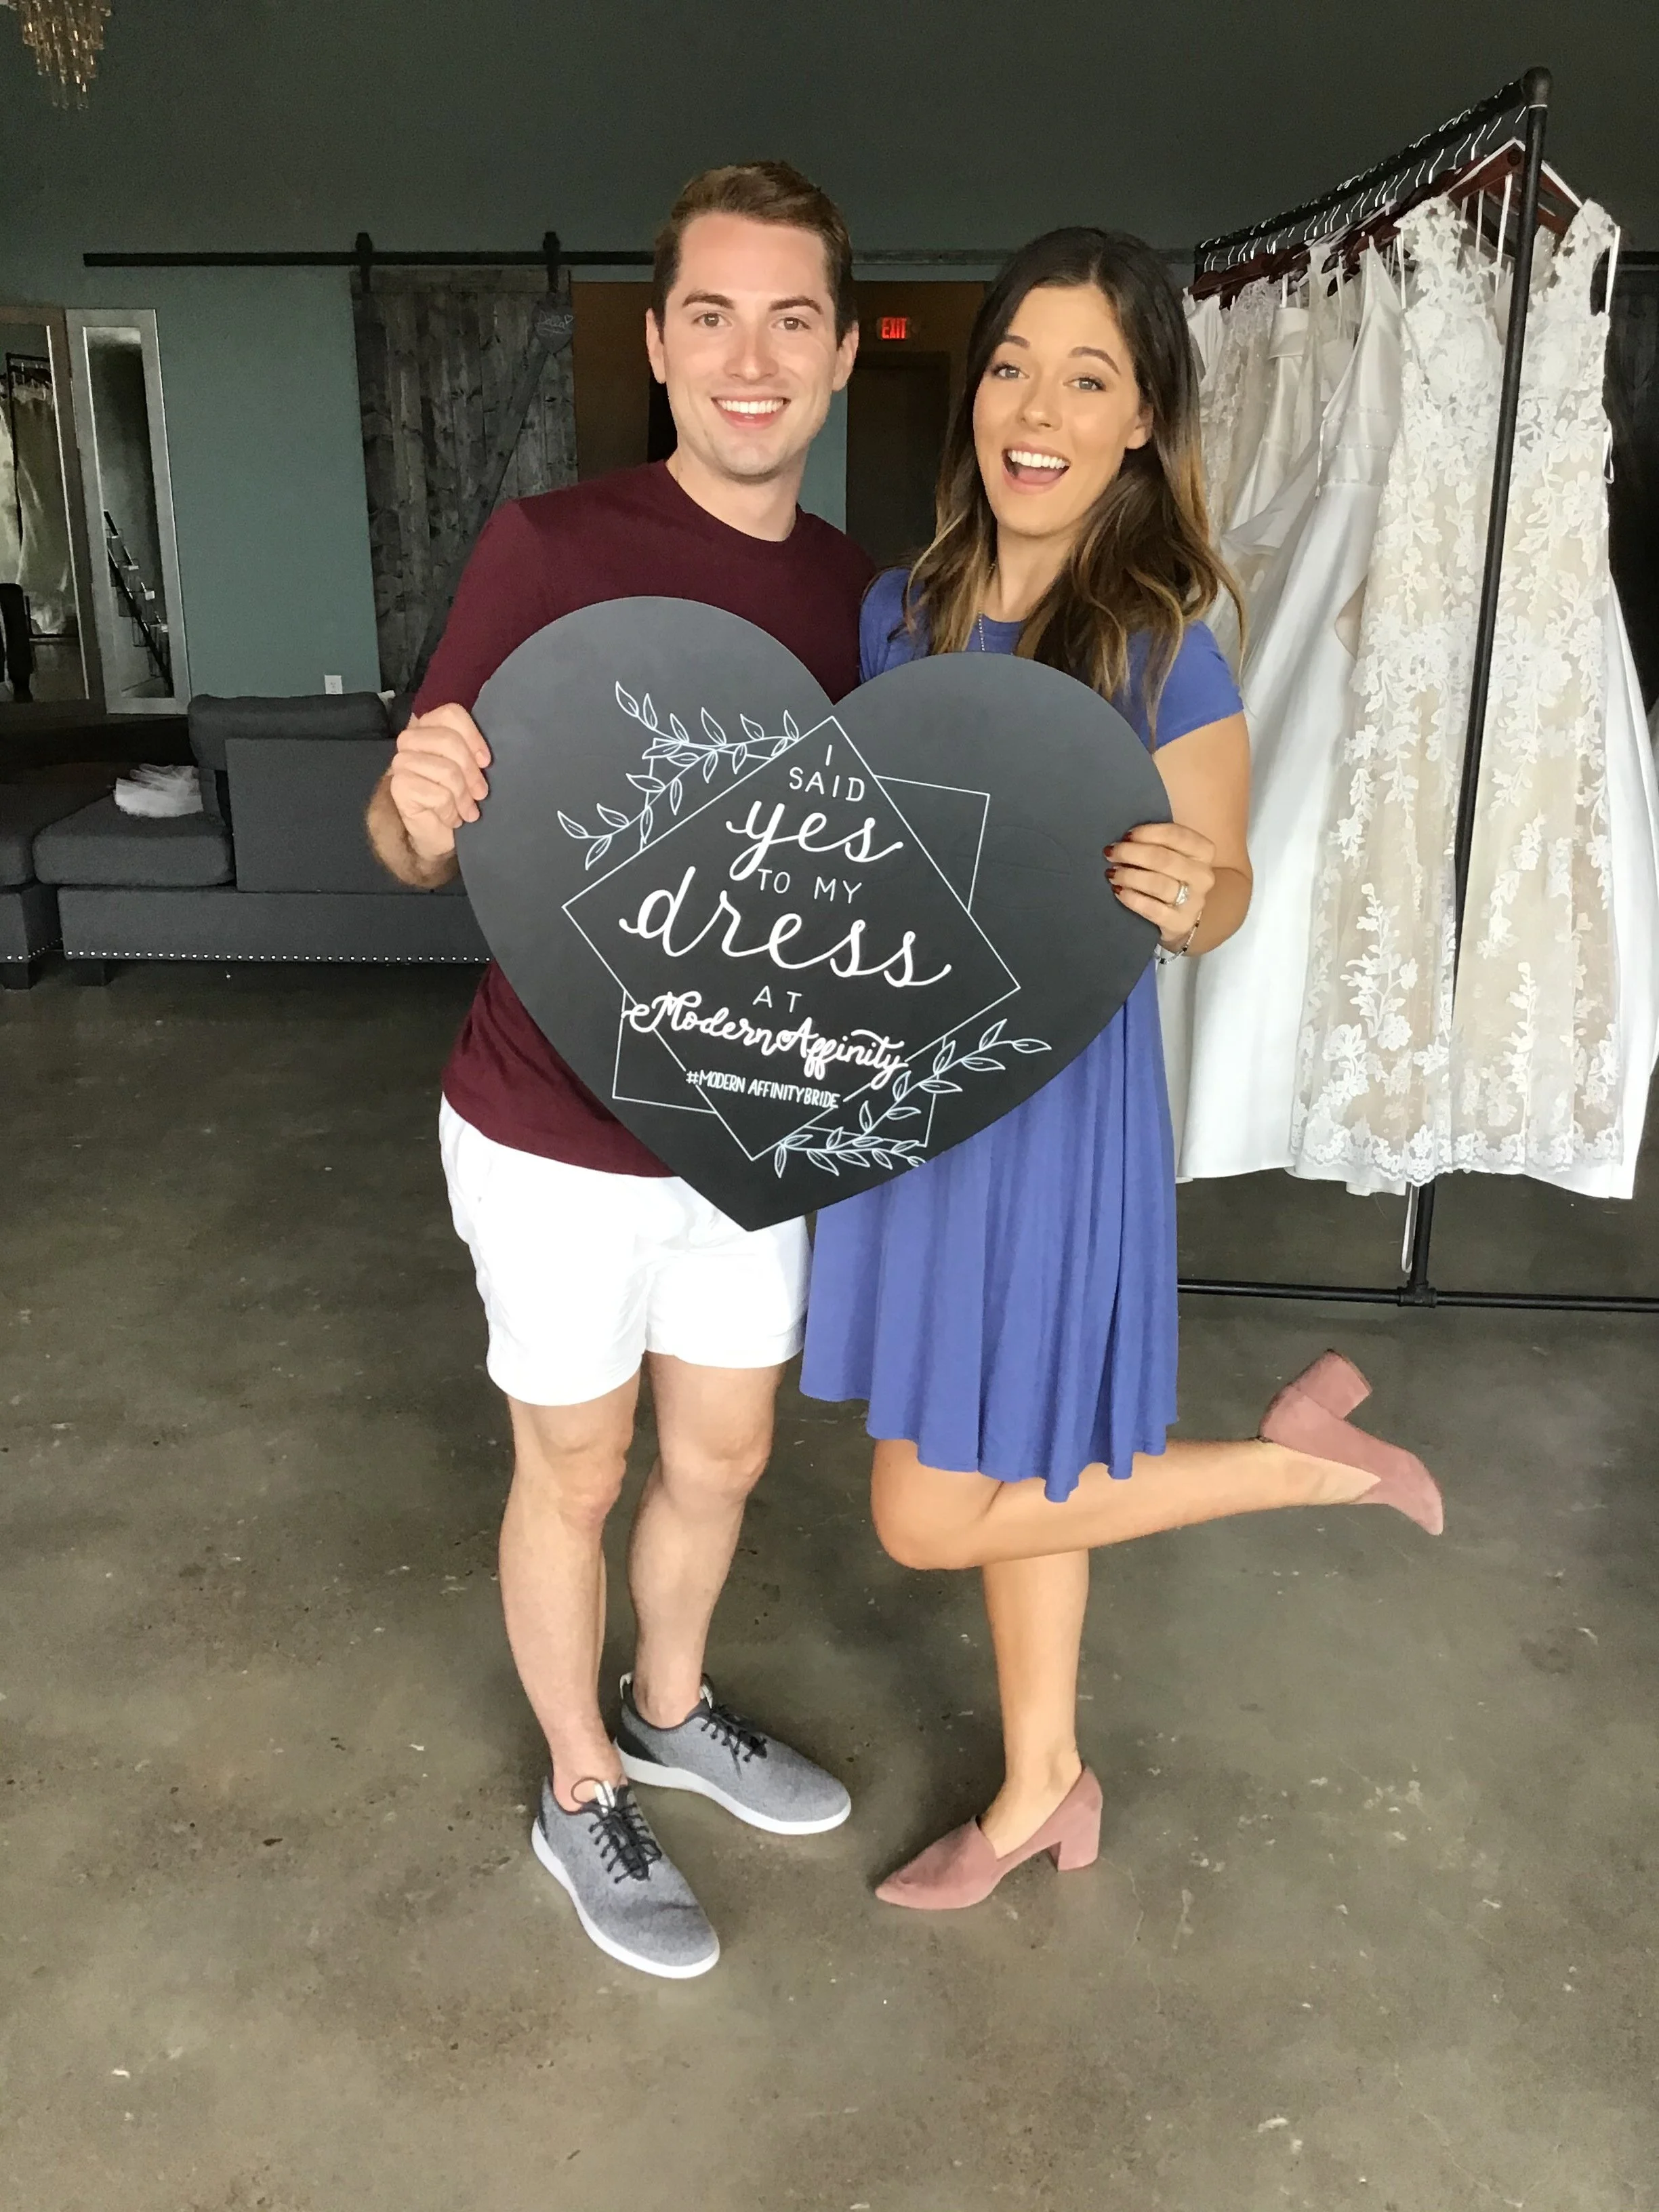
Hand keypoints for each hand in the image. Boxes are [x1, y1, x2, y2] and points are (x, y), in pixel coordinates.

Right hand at [385, 704, 491, 861]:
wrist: (437, 834)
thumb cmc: (456, 798)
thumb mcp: (469, 769)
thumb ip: (471, 751)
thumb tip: (484, 756)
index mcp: (429, 728)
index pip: (451, 714)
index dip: (473, 737)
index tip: (486, 762)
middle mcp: (410, 740)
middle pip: (449, 740)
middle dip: (471, 772)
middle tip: (480, 793)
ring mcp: (401, 762)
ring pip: (446, 770)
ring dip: (463, 797)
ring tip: (468, 811)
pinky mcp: (399, 786)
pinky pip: (438, 795)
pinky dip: (451, 811)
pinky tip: (452, 818)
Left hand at [1106, 819, 1216, 947]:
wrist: (1180, 917)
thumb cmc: (1171, 878)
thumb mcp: (1173, 855)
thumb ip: (1157, 843)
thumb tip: (1125, 838)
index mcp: (1203, 851)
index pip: (1176, 835)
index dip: (1147, 833)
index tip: (1125, 835)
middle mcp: (1203, 876)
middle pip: (1163, 859)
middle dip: (1132, 853)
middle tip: (1111, 853)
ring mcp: (1194, 902)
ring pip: (1157, 884)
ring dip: (1129, 876)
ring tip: (1111, 873)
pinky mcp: (1180, 923)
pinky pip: (1152, 909)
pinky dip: (1132, 898)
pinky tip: (1118, 891)